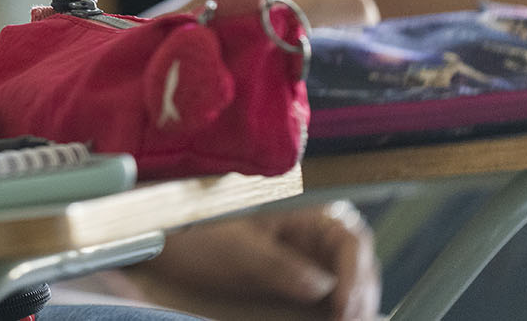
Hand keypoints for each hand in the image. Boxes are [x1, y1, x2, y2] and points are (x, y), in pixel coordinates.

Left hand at [132, 204, 379, 320]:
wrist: (166, 245)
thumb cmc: (196, 235)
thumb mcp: (235, 250)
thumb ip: (278, 265)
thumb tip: (320, 286)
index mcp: (300, 215)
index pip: (349, 238)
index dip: (356, 273)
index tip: (346, 306)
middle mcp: (310, 236)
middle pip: (358, 264)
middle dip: (361, 296)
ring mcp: (306, 260)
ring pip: (349, 284)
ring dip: (353, 307)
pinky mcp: (297, 285)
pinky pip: (328, 300)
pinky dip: (335, 314)